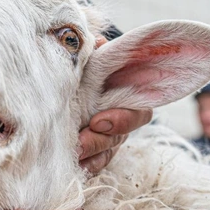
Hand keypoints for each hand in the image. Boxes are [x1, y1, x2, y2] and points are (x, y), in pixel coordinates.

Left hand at [78, 37, 152, 173]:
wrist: (75, 72)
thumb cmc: (90, 61)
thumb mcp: (94, 53)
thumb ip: (97, 50)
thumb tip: (98, 42)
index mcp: (130, 95)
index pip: (137, 113)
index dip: (121, 120)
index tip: (98, 122)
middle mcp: (122, 118)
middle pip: (118, 137)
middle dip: (99, 142)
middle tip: (80, 143)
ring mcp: (109, 136)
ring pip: (106, 153)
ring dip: (90, 156)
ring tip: (73, 156)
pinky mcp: (94, 148)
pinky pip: (94, 162)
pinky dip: (85, 166)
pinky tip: (73, 167)